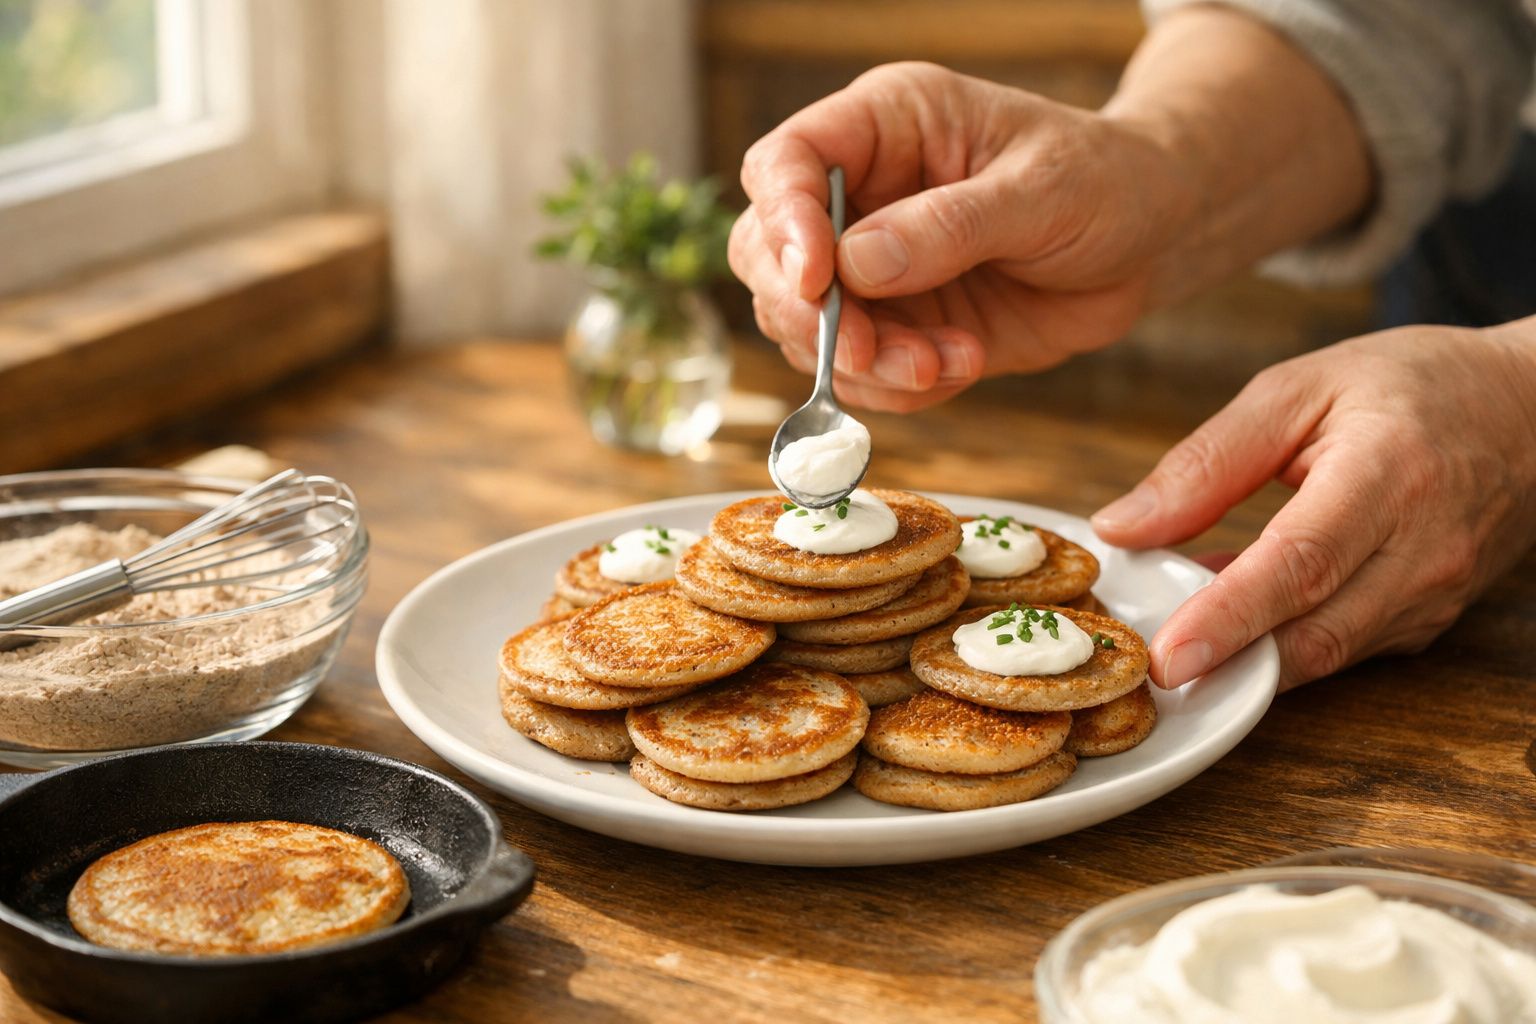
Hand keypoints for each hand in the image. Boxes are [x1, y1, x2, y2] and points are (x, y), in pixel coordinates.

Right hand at [729, 61, 1194, 411]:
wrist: (1150, 241)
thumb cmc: (1105, 180)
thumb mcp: (1043, 189)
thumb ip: (950, 225)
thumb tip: (856, 263)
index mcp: (885, 126)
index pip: (786, 162)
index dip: (784, 221)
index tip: (816, 281)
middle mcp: (860, 196)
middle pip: (768, 255)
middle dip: (810, 315)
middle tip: (868, 350)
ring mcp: (872, 268)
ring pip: (806, 327)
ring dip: (863, 363)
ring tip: (942, 363)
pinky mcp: (897, 327)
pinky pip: (859, 373)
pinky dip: (896, 387)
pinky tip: (960, 364)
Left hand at [1092, 320, 1535, 690]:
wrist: (1532, 410)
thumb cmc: (1412, 387)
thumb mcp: (1299, 390)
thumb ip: (1209, 462)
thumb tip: (1124, 526)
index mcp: (1387, 476)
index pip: (1300, 563)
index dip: (1229, 617)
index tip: (1168, 655)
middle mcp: (1422, 550)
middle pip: (1313, 632)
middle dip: (1225, 663)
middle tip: (1145, 674)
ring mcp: (1432, 595)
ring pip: (1324, 655)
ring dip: (1244, 659)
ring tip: (1170, 640)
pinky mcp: (1425, 622)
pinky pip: (1338, 650)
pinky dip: (1277, 645)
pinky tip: (1225, 621)